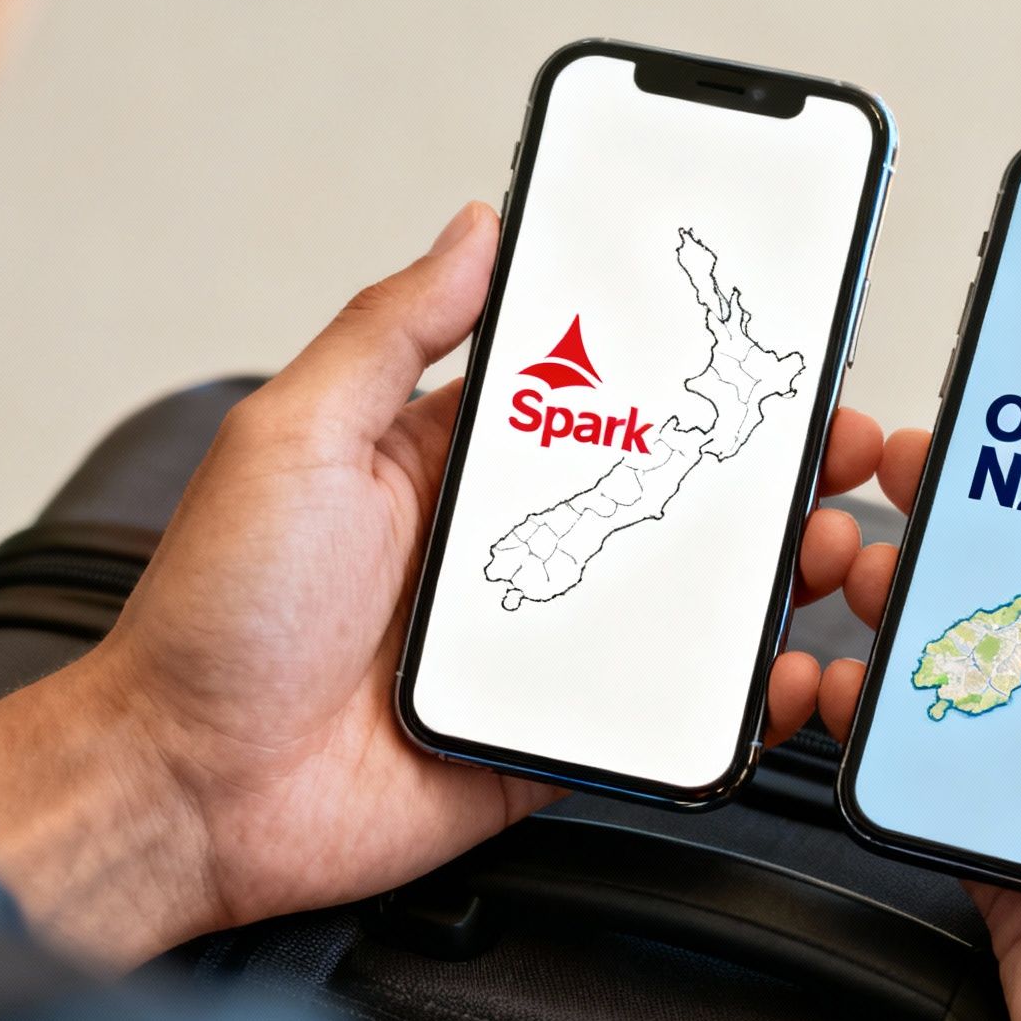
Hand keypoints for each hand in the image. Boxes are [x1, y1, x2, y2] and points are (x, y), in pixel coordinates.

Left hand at [0, 203, 883, 966]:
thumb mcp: (294, 437)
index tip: (754, 346)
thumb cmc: (214, 615)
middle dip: (751, 469)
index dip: (674, 369)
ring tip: (829, 544)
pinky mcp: (547, 732)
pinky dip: (725, 700)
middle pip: (653, 494)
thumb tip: (473, 229)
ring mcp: (531, 643)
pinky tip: (779, 673)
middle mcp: (501, 548)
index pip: (588, 394)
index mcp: (449, 463)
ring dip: (762, 570)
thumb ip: (390, 332)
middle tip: (833, 448)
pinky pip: (654, 713)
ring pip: (674, 600)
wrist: (188, 791)